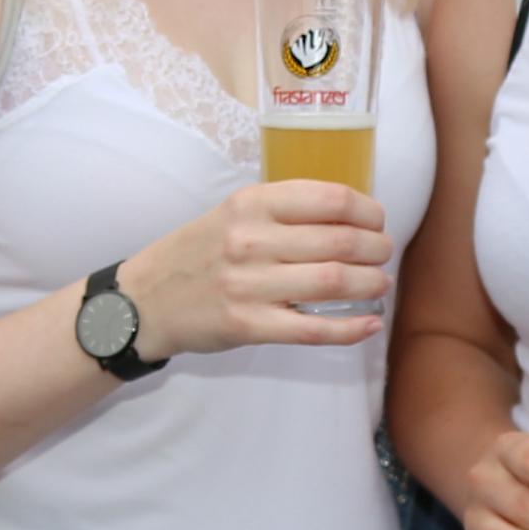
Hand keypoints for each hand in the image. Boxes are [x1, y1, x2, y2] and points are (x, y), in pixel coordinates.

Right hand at [118, 183, 393, 355]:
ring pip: (332, 283)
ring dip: (370, 284)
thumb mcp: (232, 213)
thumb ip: (283, 211)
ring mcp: (249, 285)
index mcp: (251, 203)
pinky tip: (369, 324)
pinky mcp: (248, 326)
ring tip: (380, 284)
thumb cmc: (198, 253)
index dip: (368, 210)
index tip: (377, 220)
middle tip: (383, 254)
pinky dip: (350, 329)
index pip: (330, 200)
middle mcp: (251, 240)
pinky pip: (312, 329)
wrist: (145, 299)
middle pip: (340, 242)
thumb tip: (350, 217)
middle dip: (376, 249)